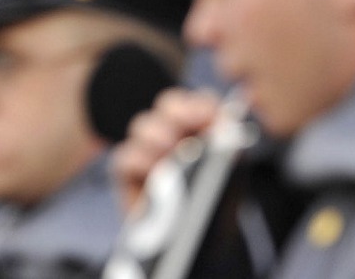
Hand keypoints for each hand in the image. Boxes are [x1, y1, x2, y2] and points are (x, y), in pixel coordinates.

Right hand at [113, 88, 223, 214]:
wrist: (198, 251)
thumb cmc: (216, 213)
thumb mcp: (231, 183)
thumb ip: (230, 156)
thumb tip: (228, 128)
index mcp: (203, 132)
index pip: (200, 104)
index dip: (203, 104)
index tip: (212, 115)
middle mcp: (175, 137)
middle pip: (168, 105)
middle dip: (177, 109)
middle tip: (189, 121)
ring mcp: (150, 154)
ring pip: (143, 125)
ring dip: (156, 131)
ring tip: (169, 147)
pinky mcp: (129, 178)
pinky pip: (123, 157)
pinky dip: (137, 158)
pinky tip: (153, 169)